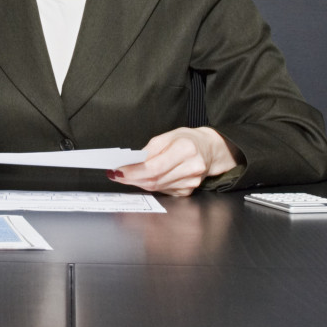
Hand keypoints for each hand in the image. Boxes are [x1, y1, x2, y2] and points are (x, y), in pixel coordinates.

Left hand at [109, 127, 239, 196]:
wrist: (209, 149)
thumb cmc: (187, 140)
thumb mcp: (168, 136)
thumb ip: (149, 150)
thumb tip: (132, 163)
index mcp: (186, 149)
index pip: (154, 167)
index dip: (134, 172)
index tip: (118, 171)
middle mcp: (191, 167)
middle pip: (154, 180)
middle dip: (132, 179)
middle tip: (116, 175)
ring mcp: (191, 182)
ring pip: (157, 187)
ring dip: (139, 182)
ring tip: (127, 176)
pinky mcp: (188, 191)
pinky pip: (163, 191)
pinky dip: (151, 185)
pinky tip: (144, 179)